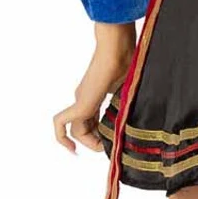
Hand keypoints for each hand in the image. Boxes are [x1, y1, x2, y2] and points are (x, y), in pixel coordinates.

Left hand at [53, 24, 135, 154]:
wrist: (119, 49)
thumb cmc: (129, 61)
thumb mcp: (130, 90)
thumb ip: (128, 106)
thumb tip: (137, 125)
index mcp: (95, 94)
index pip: (93, 120)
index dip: (101, 134)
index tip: (114, 140)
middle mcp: (85, 98)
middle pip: (84, 127)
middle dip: (96, 140)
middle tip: (109, 146)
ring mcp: (81, 101)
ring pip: (76, 130)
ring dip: (87, 142)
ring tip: (102, 147)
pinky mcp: (80, 104)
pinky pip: (60, 124)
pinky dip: (62, 138)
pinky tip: (72, 149)